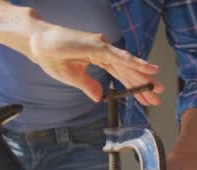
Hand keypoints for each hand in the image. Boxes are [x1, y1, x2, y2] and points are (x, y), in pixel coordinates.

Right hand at [28, 26, 164, 104]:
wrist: (37, 44)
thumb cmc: (52, 58)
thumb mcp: (73, 78)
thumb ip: (88, 86)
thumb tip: (100, 98)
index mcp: (98, 58)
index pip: (120, 75)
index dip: (134, 87)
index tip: (146, 99)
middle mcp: (104, 51)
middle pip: (127, 71)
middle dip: (143, 84)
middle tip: (158, 96)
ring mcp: (102, 47)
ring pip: (127, 65)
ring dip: (143, 76)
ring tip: (158, 86)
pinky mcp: (98, 46)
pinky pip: (119, 57)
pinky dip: (135, 63)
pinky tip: (148, 69)